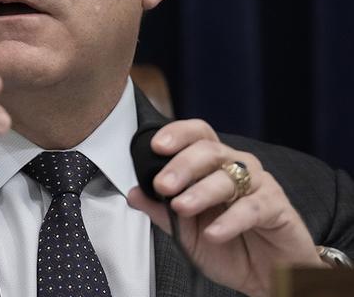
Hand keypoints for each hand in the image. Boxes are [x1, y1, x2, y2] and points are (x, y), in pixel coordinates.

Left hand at [127, 119, 323, 296]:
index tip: (155, 146)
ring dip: (201, 191)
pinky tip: (214, 233)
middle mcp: (237, 167)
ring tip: (181, 207)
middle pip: (210, 150)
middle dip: (182, 165)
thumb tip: (132, 193)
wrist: (267, 276)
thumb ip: (160, 211)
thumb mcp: (186, 231)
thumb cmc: (228, 247)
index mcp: (213, 166)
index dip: (177, 134)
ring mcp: (260, 185)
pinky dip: (230, 220)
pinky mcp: (277, 207)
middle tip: (162, 184)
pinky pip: (253, 207)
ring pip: (229, 177)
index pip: (197, 135)